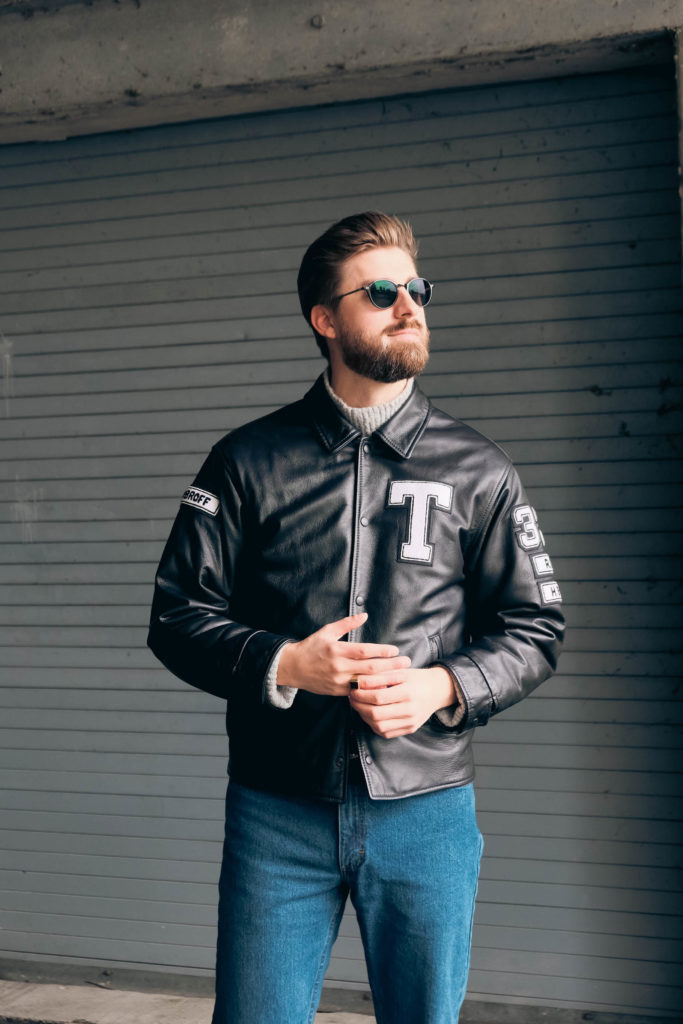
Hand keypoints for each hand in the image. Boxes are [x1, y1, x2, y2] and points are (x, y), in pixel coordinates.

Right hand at [277, 612, 410, 696]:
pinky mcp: (338, 692)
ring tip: (402, 677)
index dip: (381, 651)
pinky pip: (359, 692)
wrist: (293, 668)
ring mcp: (338, 681)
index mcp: (337, 650)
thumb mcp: (327, 631)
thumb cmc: (311, 647)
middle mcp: (339, 667)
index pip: (364, 651)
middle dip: (391, 666)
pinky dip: (373, 690)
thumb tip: (364, 615)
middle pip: (370, 668)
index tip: (395, 650)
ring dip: (386, 680)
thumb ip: (346, 624)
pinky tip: (386, 688)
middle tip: (407, 663)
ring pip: (367, 683)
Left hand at [349, 666, 456, 738]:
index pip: (378, 697)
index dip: (361, 695)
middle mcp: (410, 709)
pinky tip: (369, 716)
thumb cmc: (416, 678)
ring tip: (359, 706)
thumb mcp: (400, 672)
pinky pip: (386, 733)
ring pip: (379, 726)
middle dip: (359, 707)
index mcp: (408, 692)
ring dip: (364, 717)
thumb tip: (357, 681)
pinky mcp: (410, 729)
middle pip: (376, 714)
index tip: (352, 689)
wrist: (437, 690)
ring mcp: (410, 721)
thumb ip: (380, 676)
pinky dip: (374, 725)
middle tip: (352, 699)